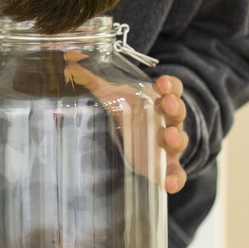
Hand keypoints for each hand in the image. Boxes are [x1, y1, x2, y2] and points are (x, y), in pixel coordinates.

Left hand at [63, 56, 190, 193]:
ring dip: (177, 138)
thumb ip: (93, 82)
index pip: (172, 89)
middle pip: (178, 112)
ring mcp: (170, 144)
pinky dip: (176, 178)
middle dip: (174, 107)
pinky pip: (177, 172)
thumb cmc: (130, 112)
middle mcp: (169, 121)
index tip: (161, 83)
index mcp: (160, 101)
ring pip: (180, 140)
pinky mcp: (166, 166)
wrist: (141, 137)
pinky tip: (169, 185)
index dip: (170, 85)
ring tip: (169, 137)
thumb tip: (68, 63)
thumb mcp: (113, 97)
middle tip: (167, 105)